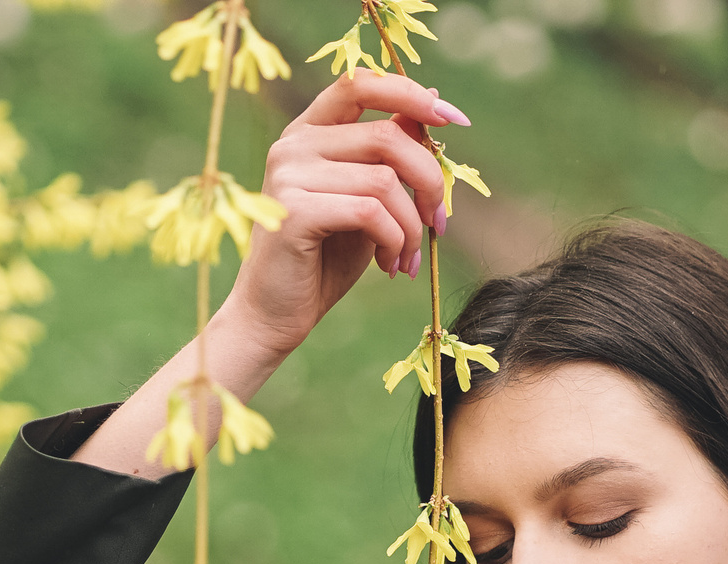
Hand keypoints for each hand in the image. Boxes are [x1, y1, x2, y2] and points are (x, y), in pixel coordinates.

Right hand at [218, 71, 468, 359]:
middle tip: (439, 223)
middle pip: (387, 136)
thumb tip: (430, 102)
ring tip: (406, 256)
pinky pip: (370, 212)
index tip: (453, 119)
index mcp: (307, 133)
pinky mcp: (294, 212)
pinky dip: (393, 240)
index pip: (360, 84)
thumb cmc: (322, 260)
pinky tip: (389, 266)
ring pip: (385, 180)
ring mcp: (288, 176)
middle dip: (429, 181)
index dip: (410, 94)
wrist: (274, 317)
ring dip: (411, 225)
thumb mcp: (365, 199)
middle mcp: (293, 146)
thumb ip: (388, 154)